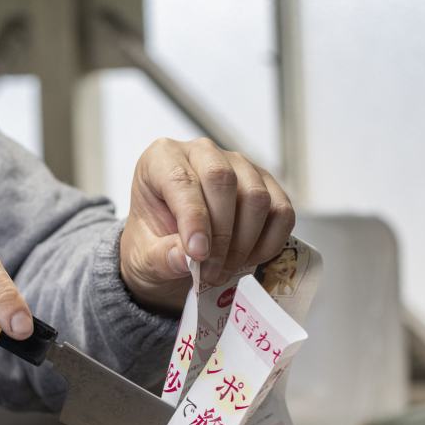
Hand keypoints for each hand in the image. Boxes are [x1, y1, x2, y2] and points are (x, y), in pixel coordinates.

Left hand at [119, 137, 296, 312]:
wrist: (172, 248)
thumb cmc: (154, 241)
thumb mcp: (143, 256)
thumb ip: (160, 257)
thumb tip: (184, 258)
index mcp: (161, 159)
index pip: (182, 180)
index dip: (194, 219)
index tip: (197, 254)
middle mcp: (201, 152)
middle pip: (223, 180)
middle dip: (221, 234)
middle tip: (211, 271)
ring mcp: (238, 165)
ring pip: (256, 196)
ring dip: (244, 242)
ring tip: (224, 270)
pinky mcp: (265, 184)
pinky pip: (281, 211)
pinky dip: (269, 242)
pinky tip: (247, 260)